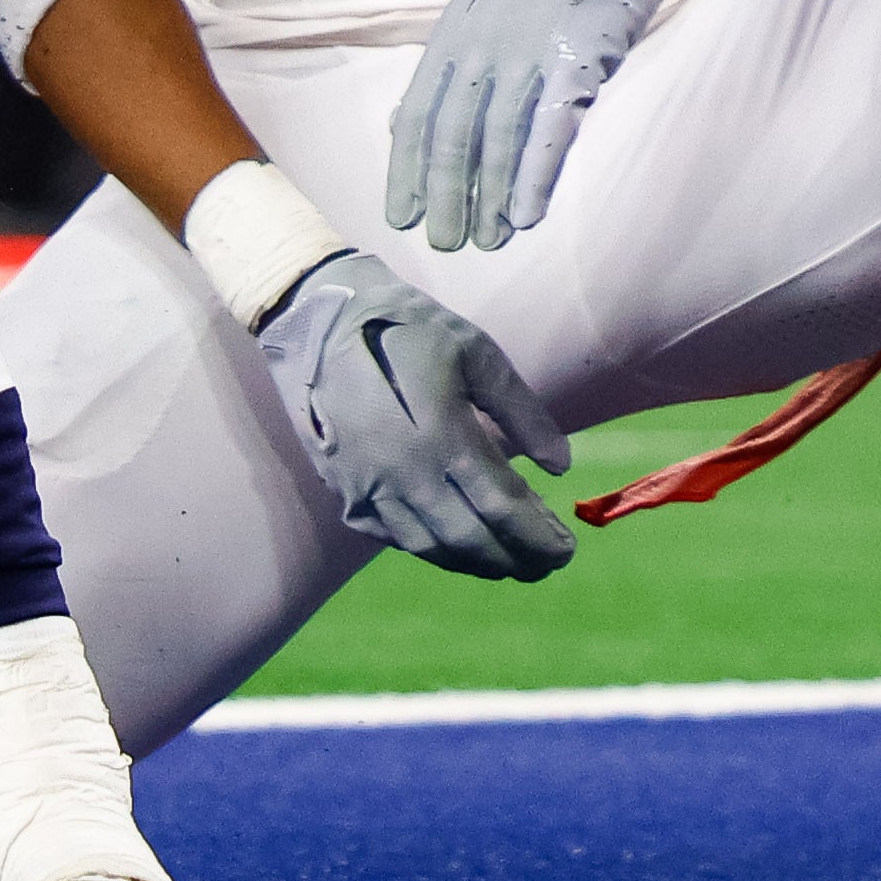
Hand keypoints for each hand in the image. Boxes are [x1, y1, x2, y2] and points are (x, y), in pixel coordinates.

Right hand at [248, 245, 577, 580]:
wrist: (313, 314)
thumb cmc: (404, 325)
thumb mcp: (476, 351)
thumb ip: (523, 412)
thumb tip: (561, 466)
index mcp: (442, 435)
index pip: (504, 508)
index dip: (540, 536)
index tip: (567, 550)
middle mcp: (403, 472)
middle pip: (470, 540)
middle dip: (516, 560)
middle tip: (544, 565)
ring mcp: (367, 486)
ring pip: (429, 548)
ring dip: (474, 562)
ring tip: (505, 562)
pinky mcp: (342, 488)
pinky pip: (391, 537)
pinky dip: (429, 548)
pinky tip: (451, 542)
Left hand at [385, 0, 684, 253]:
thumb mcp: (481, 6)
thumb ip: (449, 61)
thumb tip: (406, 120)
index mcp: (456, 33)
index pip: (419, 113)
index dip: (407, 168)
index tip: (400, 214)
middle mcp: (483, 45)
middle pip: (454, 134)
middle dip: (446, 195)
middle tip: (444, 245)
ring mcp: (530, 51)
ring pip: (498, 138)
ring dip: (489, 198)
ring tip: (486, 242)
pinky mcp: (580, 58)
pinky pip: (551, 128)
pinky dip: (535, 175)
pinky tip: (526, 216)